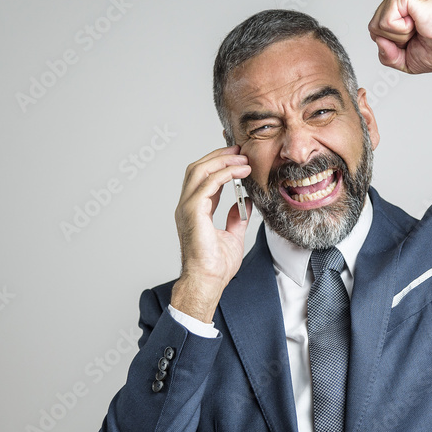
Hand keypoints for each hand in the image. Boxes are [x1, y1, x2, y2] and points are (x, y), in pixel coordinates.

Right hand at [171, 145, 252, 322]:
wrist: (208, 282)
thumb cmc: (216, 266)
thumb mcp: (233, 236)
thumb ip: (236, 218)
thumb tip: (244, 204)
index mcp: (195, 210)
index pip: (203, 177)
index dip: (219, 163)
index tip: (238, 156)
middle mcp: (187, 206)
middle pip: (198, 168)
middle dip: (219, 155)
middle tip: (240, 150)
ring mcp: (187, 208)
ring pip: (199, 170)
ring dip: (222, 160)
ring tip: (242, 158)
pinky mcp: (192, 212)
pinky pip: (208, 184)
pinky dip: (224, 173)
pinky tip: (240, 172)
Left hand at [368, 0, 431, 73]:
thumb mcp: (404, 60)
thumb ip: (386, 54)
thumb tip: (379, 40)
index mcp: (397, 11)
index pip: (375, 32)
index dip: (391, 46)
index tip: (413, 41)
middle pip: (373, 29)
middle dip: (393, 41)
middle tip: (416, 35)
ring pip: (377, 25)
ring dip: (399, 36)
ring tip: (418, 28)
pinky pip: (385, 22)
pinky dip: (401, 30)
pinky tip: (417, 23)